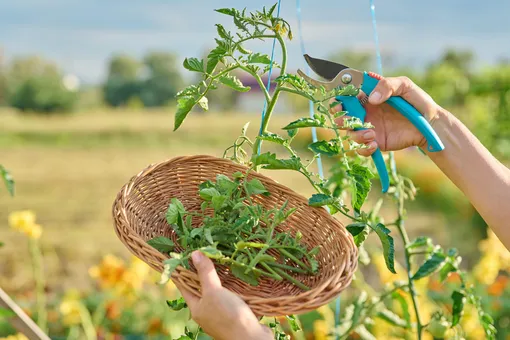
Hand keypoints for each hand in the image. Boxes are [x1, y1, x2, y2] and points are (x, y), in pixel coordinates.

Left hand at [173, 251, 272, 339]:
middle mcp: (207, 311)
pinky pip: (232, 295)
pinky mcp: (236, 313)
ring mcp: (222, 313)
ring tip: (221, 259)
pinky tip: (238, 275)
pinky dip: (234, 285)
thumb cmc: (228, 316)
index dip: (183, 270)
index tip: (182, 254)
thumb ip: (205, 273)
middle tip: (205, 252)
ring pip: (219, 291)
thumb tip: (194, 254)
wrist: (252, 338)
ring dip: (221, 277)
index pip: (185, 285)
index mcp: (197, 307)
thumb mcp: (213, 292)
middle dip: (204, 271)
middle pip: (202, 287)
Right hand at [330, 76, 445, 155]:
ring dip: (356, 135)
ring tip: (371, 135)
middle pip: (342, 117)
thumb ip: (387, 86)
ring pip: (350, 134)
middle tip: (347, 122)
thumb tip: (371, 99)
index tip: (339, 105)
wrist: (429, 124)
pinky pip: (362, 149)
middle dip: (340, 120)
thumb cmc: (417, 101)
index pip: (346, 98)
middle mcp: (365, 113)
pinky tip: (374, 145)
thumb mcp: (404, 85)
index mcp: (368, 97)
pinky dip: (364, 148)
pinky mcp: (375, 143)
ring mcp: (369, 128)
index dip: (338, 101)